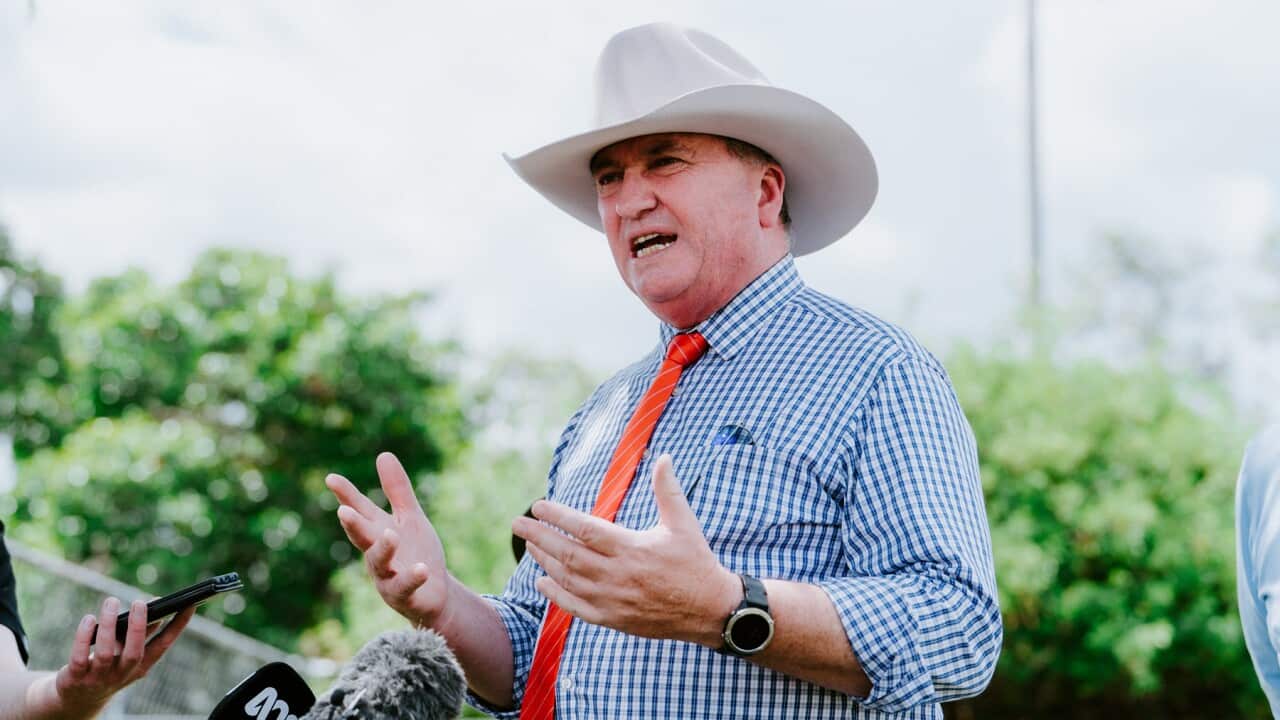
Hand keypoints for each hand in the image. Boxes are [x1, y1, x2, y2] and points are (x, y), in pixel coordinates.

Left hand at [54, 598, 193, 713]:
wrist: (78, 699)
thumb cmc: (106, 667)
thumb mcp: (125, 653)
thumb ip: (136, 634)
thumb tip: (150, 606)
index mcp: (140, 666)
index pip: (163, 645)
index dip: (177, 626)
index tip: (189, 605)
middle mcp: (122, 674)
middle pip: (134, 653)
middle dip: (138, 627)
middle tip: (140, 602)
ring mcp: (98, 678)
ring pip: (106, 653)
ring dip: (109, 625)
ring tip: (111, 601)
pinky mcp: (75, 677)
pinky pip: (79, 657)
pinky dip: (84, 636)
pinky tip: (89, 619)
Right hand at [326, 452, 452, 629]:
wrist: (435, 593)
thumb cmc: (417, 552)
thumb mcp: (410, 517)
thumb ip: (397, 490)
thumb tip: (383, 454)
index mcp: (378, 531)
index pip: (359, 510)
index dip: (346, 495)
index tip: (331, 478)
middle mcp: (377, 554)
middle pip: (362, 537)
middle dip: (353, 525)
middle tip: (343, 511)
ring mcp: (387, 576)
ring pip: (380, 563)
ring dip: (383, 548)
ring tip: (390, 533)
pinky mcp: (404, 595)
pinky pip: (405, 587)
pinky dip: (412, 577)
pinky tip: (421, 568)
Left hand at [511, 454, 739, 646]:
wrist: (709, 610)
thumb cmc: (696, 563)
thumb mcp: (684, 523)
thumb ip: (668, 490)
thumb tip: (664, 457)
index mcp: (631, 548)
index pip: (584, 529)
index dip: (557, 516)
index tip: (538, 505)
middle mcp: (616, 575)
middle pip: (567, 553)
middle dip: (538, 536)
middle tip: (518, 522)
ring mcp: (612, 600)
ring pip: (567, 579)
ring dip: (544, 560)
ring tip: (529, 544)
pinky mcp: (613, 619)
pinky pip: (575, 607)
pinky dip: (556, 594)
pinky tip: (542, 582)